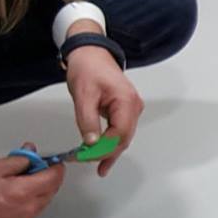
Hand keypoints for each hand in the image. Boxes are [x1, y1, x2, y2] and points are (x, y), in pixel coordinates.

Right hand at [0, 153, 64, 217]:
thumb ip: (16, 161)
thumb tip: (30, 156)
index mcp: (22, 193)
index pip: (53, 178)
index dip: (55, 168)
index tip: (54, 163)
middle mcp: (26, 211)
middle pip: (49, 192)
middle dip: (46, 179)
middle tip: (32, 170)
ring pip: (39, 205)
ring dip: (35, 194)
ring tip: (12, 186)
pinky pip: (27, 217)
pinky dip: (24, 208)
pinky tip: (6, 203)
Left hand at [63, 43, 142, 175]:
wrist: (90, 53)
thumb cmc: (88, 67)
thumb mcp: (83, 94)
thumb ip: (87, 120)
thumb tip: (91, 142)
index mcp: (127, 101)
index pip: (119, 134)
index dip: (103, 149)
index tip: (86, 156)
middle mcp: (133, 106)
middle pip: (123, 139)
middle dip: (106, 153)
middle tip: (86, 161)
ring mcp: (131, 109)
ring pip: (123, 138)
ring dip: (108, 151)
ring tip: (95, 164)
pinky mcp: (125, 110)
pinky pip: (120, 131)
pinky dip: (109, 143)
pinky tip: (102, 153)